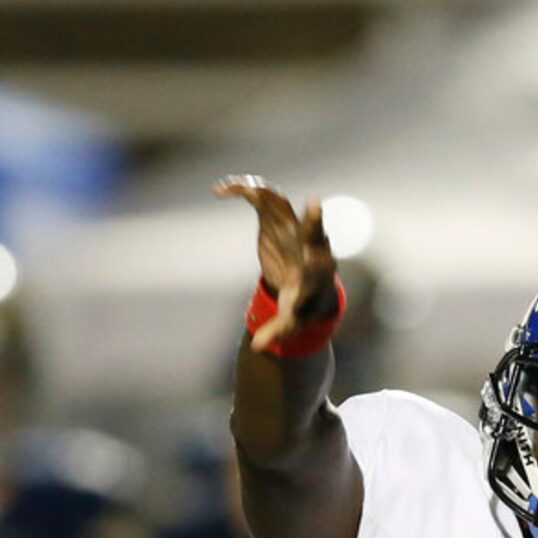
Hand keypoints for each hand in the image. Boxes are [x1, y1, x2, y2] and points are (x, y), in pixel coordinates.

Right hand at [215, 176, 338, 352]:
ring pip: (278, 201)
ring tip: (230, 188)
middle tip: (306, 200)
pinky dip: (242, 190)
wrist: (305, 283)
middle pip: (305, 220)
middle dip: (302, 212)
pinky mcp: (274, 219)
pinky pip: (259, 197)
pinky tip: (220, 191)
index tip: (314, 205)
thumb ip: (277, 332)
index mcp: (314, 262)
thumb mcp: (291, 320)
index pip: (317, 244)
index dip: (314, 227)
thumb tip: (257, 348)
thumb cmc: (301, 304)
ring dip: (258, 192)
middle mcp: (306, 238)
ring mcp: (291, 225)